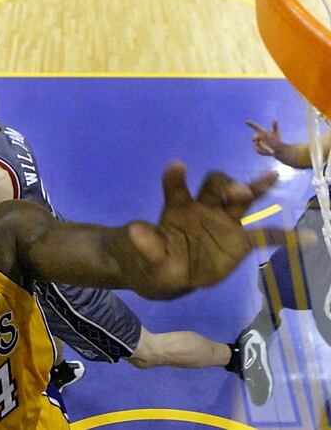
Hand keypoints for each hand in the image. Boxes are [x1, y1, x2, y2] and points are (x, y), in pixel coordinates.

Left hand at [128, 162, 288, 298]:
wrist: (169, 274)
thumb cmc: (156, 259)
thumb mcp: (148, 256)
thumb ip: (146, 243)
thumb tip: (134, 228)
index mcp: (179, 209)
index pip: (177, 188)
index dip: (175, 177)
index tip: (177, 165)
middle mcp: (204, 208)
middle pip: (216, 186)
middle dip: (225, 185)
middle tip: (235, 191)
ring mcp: (224, 222)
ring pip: (243, 199)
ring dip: (254, 188)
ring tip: (271, 177)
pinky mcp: (240, 241)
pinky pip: (265, 236)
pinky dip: (285, 237)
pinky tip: (306, 238)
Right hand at [246, 120, 281, 155]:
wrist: (277, 149)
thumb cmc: (276, 140)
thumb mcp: (276, 133)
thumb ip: (275, 126)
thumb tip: (275, 119)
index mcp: (262, 131)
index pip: (255, 127)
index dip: (251, 124)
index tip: (246, 121)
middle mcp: (258, 136)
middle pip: (254, 137)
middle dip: (255, 138)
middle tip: (257, 139)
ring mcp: (257, 142)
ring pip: (256, 143)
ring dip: (260, 145)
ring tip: (267, 147)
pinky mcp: (256, 148)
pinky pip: (257, 149)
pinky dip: (261, 150)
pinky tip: (267, 150)